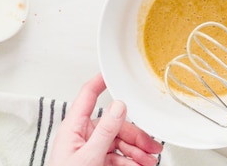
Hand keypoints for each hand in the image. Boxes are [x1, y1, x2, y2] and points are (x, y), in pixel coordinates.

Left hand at [48, 73, 162, 165]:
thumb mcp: (89, 157)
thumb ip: (105, 131)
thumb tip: (118, 106)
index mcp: (74, 127)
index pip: (88, 95)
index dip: (101, 80)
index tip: (114, 70)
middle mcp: (81, 135)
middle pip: (115, 125)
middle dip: (136, 136)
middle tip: (152, 148)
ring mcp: (89, 149)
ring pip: (119, 143)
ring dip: (137, 152)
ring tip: (148, 162)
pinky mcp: (95, 161)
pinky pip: (117, 156)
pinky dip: (130, 161)